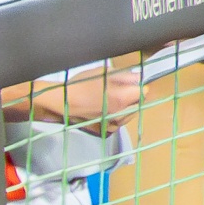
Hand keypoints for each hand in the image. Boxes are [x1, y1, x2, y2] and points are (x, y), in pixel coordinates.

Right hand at [19, 64, 140, 132]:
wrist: (60, 102)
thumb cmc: (80, 84)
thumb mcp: (103, 73)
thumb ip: (125, 76)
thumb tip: (138, 78)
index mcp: (121, 98)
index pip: (144, 91)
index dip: (140, 85)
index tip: (133, 82)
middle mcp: (119, 114)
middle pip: (139, 104)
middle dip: (134, 96)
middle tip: (123, 89)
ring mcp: (112, 124)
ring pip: (130, 115)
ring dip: (127, 107)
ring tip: (113, 99)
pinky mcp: (104, 130)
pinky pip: (118, 123)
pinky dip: (117, 117)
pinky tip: (108, 110)